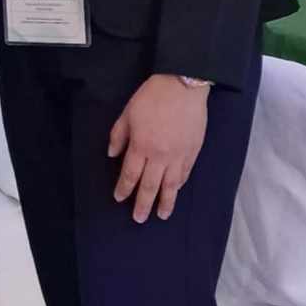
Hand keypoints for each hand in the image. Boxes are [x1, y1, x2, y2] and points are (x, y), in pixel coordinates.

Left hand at [107, 74, 208, 223]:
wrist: (182, 86)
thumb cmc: (152, 98)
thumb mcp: (127, 114)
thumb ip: (118, 136)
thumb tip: (112, 155)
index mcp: (141, 146)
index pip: (131, 174)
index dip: (124, 188)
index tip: (119, 198)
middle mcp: (160, 156)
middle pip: (150, 186)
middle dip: (143, 204)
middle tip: (139, 219)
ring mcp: (178, 155)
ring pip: (171, 185)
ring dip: (166, 202)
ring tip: (162, 215)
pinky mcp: (193, 152)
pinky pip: (185, 174)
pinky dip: (179, 186)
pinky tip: (176, 192)